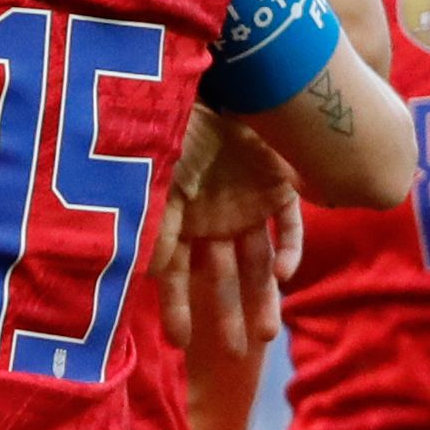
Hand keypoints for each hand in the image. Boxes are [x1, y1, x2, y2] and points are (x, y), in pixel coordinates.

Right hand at [153, 111, 302, 356]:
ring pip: (258, 261)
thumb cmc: (174, 126)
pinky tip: (286, 276)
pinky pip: (288, 226)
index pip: (176, 271)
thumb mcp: (156, 178)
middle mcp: (212, 216)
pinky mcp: (277, 185)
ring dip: (263, 296)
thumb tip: (138, 275)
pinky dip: (290, 250)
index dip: (177, 306)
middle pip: (222, 274)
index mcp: (180, 215)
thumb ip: (153, 225)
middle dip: (227, 313)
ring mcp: (245, 202)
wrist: (217, 78)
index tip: (180, 343)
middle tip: (235, 352)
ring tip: (267, 336)